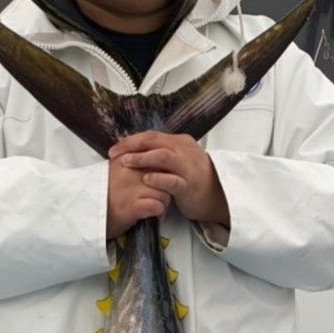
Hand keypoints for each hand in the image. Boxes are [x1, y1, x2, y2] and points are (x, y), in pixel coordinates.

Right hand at [106, 140, 170, 238]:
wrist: (85, 212)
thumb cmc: (101, 193)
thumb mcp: (113, 170)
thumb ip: (130, 162)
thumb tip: (149, 158)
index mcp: (126, 159)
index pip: (156, 157)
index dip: (161, 170)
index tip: (158, 179)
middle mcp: (130, 171)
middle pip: (164, 173)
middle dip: (167, 185)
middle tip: (161, 194)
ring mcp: (132, 189)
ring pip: (165, 191)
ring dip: (164, 201)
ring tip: (156, 206)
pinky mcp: (133, 207)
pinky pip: (158, 206)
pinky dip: (159, 212)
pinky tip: (152, 214)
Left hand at [108, 132, 230, 229]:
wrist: (218, 196)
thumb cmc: (194, 180)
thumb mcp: (179, 161)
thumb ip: (163, 154)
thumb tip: (139, 151)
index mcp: (179, 142)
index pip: (151, 136)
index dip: (131, 140)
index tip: (115, 148)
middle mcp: (184, 151)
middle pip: (154, 141)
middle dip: (131, 146)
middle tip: (115, 153)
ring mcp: (188, 167)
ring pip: (163, 156)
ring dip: (142, 158)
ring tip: (126, 162)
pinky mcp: (189, 185)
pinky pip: (172, 180)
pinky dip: (158, 178)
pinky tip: (146, 179)